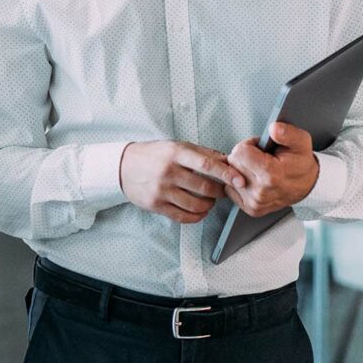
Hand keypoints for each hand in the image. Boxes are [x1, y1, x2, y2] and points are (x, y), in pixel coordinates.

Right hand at [119, 140, 246, 223]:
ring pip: (196, 205)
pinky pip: (183, 217)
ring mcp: (161, 190)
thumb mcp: (176, 146)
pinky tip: (199, 211)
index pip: (207, 165)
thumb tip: (227, 160)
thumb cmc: (153, 154)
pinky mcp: (156, 205)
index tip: (240, 180)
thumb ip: (202, 153)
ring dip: (209, 205)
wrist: (123, 166)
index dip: (226, 174)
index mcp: (175, 153)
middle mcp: (168, 172)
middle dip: (220, 192)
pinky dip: (197, 216)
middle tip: (223, 191)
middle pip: (204, 188)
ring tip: (209, 200)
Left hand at [226, 122, 319, 216]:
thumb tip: (273, 128)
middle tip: (260, 158)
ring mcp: (256, 202)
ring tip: (258, 169)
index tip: (260, 148)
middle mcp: (261, 192)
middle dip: (244, 156)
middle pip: (233, 164)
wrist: (307, 185)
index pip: (239, 152)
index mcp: (271, 174)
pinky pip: (231, 189)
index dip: (249, 145)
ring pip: (230, 176)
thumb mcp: (300, 141)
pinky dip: (239, 182)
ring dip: (241, 170)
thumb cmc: (301, 162)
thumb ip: (288, 132)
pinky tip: (254, 180)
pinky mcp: (252, 209)